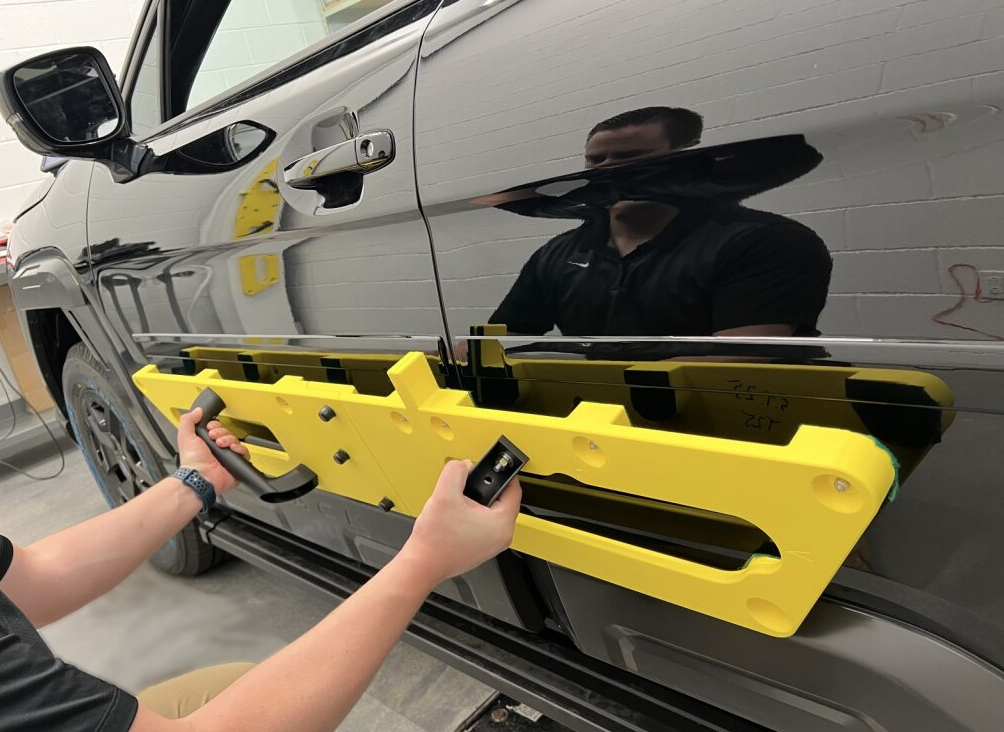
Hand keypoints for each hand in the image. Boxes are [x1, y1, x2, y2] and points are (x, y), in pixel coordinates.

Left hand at [176, 407, 249, 493]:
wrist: (200, 476)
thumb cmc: (192, 461)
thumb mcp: (185, 436)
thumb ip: (188, 421)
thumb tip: (197, 411)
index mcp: (206, 444)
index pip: (217, 429)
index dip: (216, 426)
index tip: (211, 429)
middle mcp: (217, 450)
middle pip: (228, 434)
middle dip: (222, 433)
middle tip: (214, 438)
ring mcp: (227, 458)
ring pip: (236, 442)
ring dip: (229, 440)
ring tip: (221, 445)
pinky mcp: (236, 465)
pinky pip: (245, 454)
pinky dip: (240, 450)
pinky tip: (231, 449)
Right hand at [401, 460, 521, 586]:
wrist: (423, 564)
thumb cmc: (435, 540)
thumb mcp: (444, 494)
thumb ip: (456, 471)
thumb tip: (464, 464)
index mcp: (502, 523)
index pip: (513, 489)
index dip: (501, 474)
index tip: (490, 467)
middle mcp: (502, 535)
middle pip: (502, 499)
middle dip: (484, 488)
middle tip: (468, 485)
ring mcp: (493, 543)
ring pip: (491, 511)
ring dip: (478, 502)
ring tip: (460, 501)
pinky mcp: (482, 547)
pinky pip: (484, 524)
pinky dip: (473, 515)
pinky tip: (457, 515)